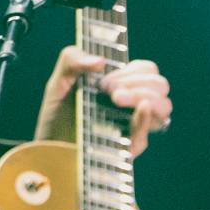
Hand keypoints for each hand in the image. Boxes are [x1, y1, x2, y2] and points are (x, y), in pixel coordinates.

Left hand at [37, 47, 174, 154]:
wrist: (46, 147)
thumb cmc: (55, 115)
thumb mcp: (57, 81)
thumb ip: (71, 60)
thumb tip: (100, 62)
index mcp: (123, 87)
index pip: (148, 72)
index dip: (133, 71)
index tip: (106, 81)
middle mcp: (133, 106)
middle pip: (160, 85)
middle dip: (138, 83)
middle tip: (109, 92)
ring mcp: (133, 128)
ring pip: (163, 107)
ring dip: (144, 95)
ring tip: (116, 99)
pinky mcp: (126, 149)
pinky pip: (146, 135)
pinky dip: (146, 118)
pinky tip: (140, 107)